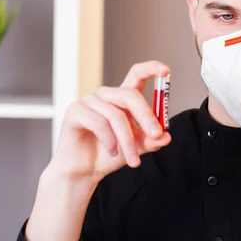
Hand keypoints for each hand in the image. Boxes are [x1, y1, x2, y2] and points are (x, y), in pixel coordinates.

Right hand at [51, 61, 171, 182]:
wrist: (83, 172)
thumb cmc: (107, 155)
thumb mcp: (135, 148)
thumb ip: (150, 141)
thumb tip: (166, 136)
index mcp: (121, 98)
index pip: (136, 74)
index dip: (151, 69)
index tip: (165, 71)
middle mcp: (105, 95)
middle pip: (129, 95)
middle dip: (146, 116)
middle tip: (156, 135)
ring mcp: (88, 101)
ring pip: (116, 115)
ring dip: (128, 141)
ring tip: (132, 159)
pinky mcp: (75, 112)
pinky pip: (99, 123)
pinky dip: (110, 141)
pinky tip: (112, 151)